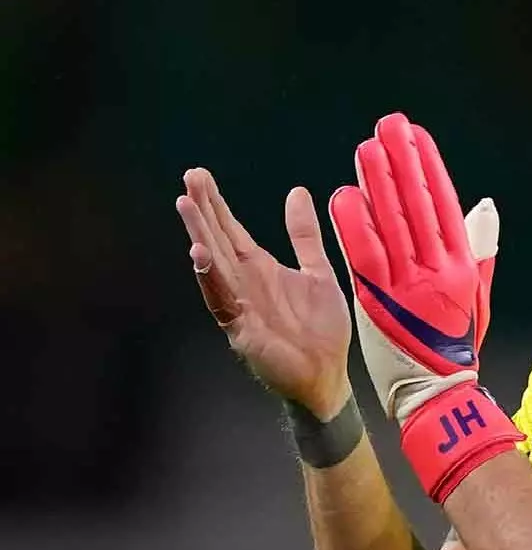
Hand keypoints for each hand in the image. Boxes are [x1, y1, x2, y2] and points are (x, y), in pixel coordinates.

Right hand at [175, 168, 351, 416]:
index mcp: (261, 268)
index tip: (199, 176)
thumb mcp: (318, 271)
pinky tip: (200, 256)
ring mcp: (240, 305)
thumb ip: (304, 235)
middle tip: (189, 178)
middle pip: (217, 239)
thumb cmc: (321, 328)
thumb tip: (297, 192)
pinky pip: (222, 301)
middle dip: (202, 210)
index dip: (216, 204)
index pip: (231, 230)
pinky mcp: (242, 330)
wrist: (327, 374)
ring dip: (199, 235)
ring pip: (213, 265)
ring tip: (186, 206)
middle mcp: (245, 283)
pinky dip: (211, 279)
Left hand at [329, 113, 497, 421]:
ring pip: (392, 224)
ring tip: (366, 149)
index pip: (445, 204)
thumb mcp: (477, 294)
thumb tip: (481, 205)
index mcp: (462, 264)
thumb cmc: (455, 344)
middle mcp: (439, 270)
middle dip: (403, 163)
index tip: (417, 136)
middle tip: (388, 127)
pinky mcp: (381, 303)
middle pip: (418, 206)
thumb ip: (478, 248)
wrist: (437, 393)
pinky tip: (343, 197)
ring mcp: (410, 286)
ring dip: (378, 184)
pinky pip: (366, 258)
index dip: (430, 168)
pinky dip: (354, 227)